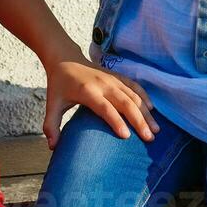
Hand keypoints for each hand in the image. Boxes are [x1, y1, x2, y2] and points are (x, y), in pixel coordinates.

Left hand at [42, 55, 159, 148]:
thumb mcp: (52, 105)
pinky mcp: (118, 77)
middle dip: (139, 120)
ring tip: (156, 129)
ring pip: (134, 95)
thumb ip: (51, 126)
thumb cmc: (59, 85)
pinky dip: (145, 97)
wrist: (65, 59)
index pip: (105, 108)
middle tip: (149, 138)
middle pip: (125, 102)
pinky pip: (135, 87)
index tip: (126, 137)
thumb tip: (53, 147)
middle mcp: (104, 84)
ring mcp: (113, 79)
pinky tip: (152, 110)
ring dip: (146, 112)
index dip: (116, 121)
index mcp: (88, 91)